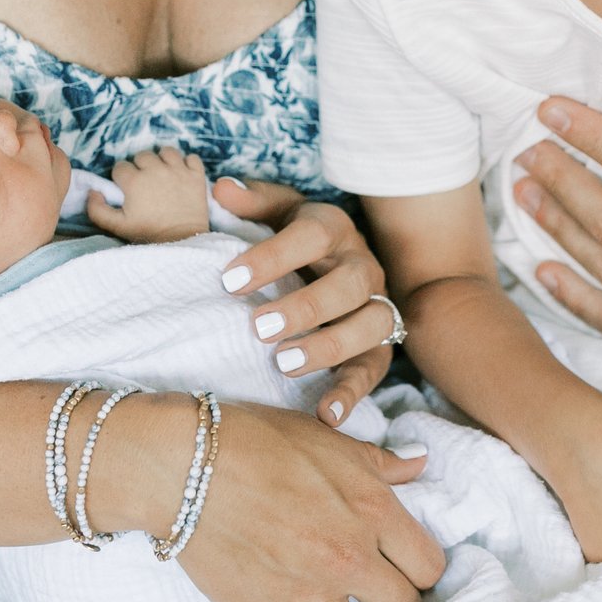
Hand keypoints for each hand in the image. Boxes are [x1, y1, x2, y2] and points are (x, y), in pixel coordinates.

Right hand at [89, 147, 212, 242]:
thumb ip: (97, 210)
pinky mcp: (197, 175)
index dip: (122, 178)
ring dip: (163, 160)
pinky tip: (182, 174)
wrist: (181, 241)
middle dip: (141, 166)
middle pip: (143, 155)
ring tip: (163, 174)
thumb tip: (93, 192)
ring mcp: (178, 171)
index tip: (127, 189)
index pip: (121, 167)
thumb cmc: (148, 233)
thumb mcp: (117, 226)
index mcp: (134, 181)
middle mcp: (156, 170)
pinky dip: (187, 164)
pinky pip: (192, 158)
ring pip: (167, 151)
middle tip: (145, 183)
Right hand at [170, 399, 446, 601]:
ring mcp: (305, 595)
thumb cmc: (258, 440)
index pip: (429, 565)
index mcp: (372, 513)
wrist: (185, 462)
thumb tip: (421, 463)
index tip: (407, 575)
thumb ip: (381, 463)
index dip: (422, 574)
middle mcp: (349, 560)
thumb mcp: (330, 440)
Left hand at [211, 179, 397, 426]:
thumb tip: (221, 188)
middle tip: (258, 327)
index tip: (229, 280)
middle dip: (305, 308)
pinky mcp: (380, 348)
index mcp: (334, 228)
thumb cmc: (297, 240)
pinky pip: (373, 370)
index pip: (311, 235)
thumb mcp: (278, 213)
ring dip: (329, 347)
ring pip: (371, 325)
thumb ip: (253, 203)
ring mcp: (377, 306)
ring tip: (283, 364)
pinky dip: (352, 394)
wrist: (341, 265)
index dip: (273, 256)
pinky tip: (324, 414)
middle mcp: (364, 266)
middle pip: (348, 285)